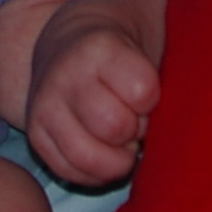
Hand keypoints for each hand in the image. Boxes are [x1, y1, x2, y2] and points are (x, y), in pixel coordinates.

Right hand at [25, 14, 158, 188]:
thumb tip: (175, 123)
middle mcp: (65, 77)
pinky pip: (70, 172)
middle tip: (133, 114)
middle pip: (115, 127)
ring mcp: (45, 107)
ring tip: (119, 137)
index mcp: (98, 47)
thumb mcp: (146, 38)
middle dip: (134, 128)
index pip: (142, 91)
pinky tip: (103, 150)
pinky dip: (95, 172)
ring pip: (90, 157)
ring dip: (115, 156)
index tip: (147, 89)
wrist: (70, 40)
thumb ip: (163, 72)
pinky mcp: (36, 135)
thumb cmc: (121, 47)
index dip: (153, 98)